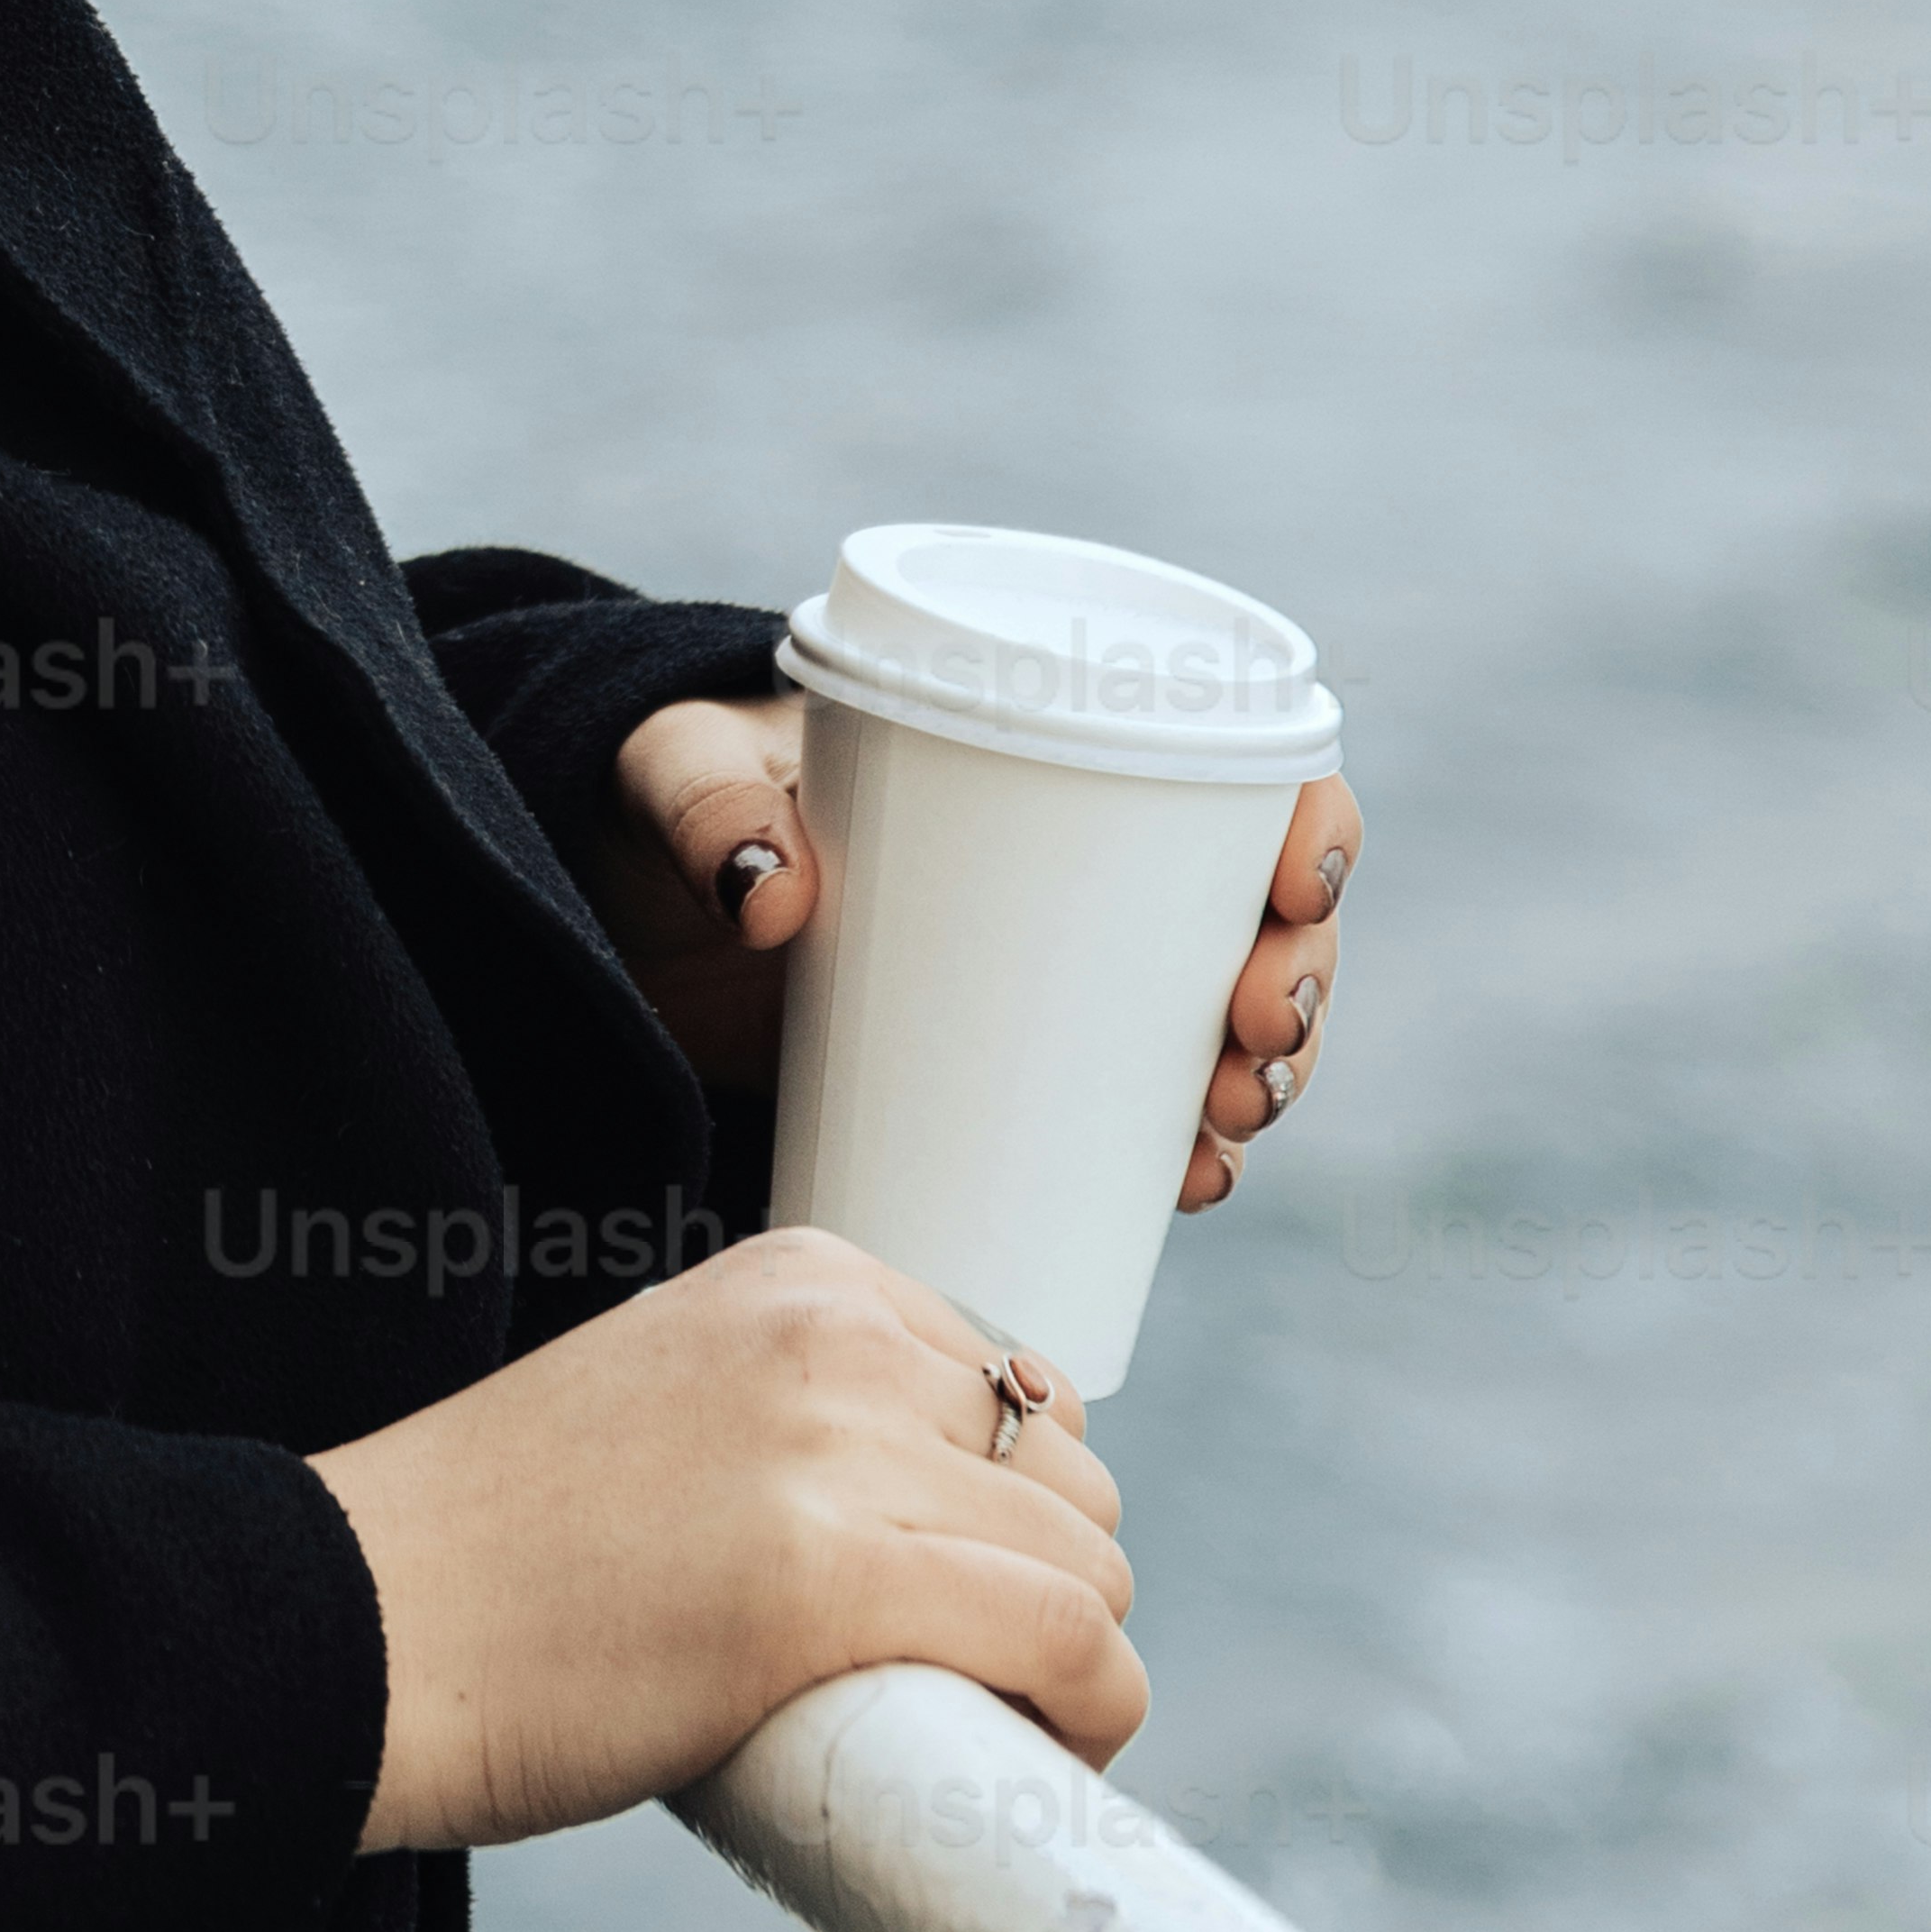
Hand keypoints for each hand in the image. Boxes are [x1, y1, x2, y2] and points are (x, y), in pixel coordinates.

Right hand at [310, 1229, 1142, 1853]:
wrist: (362, 1626)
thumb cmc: (498, 1557)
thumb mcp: (669, 1406)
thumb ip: (796, 1422)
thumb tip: (940, 1534)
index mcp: (799, 1278)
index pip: (1017, 1389)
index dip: (1007, 1515)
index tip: (954, 1601)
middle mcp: (833, 1336)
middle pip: (1068, 1474)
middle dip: (1042, 1588)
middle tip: (958, 1686)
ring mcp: (835, 1451)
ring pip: (1087, 1564)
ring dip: (1069, 1660)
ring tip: (977, 1732)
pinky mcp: (832, 1582)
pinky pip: (1067, 1639)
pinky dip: (1092, 1711)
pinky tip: (1043, 1757)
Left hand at [604, 701, 1364, 1232]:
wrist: (621, 909)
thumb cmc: (669, 798)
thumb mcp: (676, 772)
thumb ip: (705, 806)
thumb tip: (769, 894)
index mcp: (1046, 747)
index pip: (1238, 766)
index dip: (1309, 825)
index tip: (1295, 887)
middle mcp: (1083, 861)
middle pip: (1261, 914)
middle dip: (1298, 984)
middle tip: (1250, 1047)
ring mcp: (1062, 973)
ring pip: (1226, 1019)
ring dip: (1265, 1076)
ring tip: (1222, 1128)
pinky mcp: (1018, 1067)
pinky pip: (1144, 1109)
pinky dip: (1185, 1146)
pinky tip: (1192, 1184)